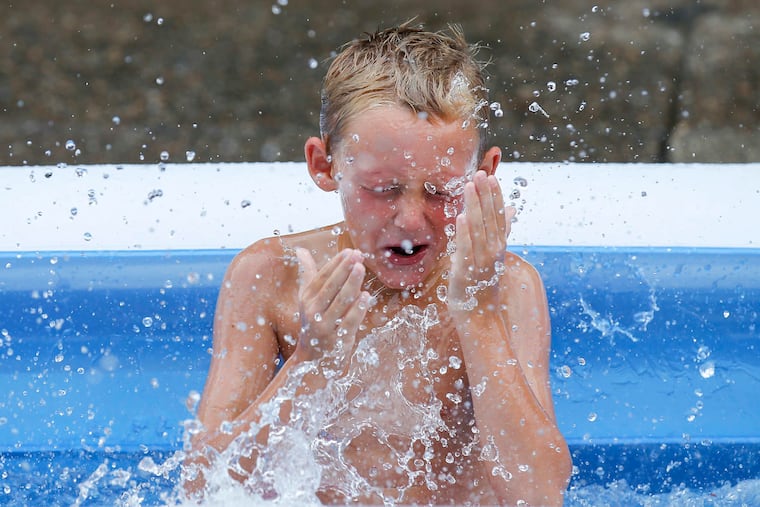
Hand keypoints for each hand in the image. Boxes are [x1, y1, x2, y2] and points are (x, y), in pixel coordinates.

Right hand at [295, 247, 370, 370]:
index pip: (322, 277)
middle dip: (344, 270)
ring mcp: (324, 326)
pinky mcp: (337, 340)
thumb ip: (307, 273)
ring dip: (351, 285)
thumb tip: (300, 249)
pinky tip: (366, 296)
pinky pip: (348, 322)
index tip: (349, 251)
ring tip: (361, 269)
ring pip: (339, 303)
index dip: (336, 264)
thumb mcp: (306, 297)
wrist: (311, 359)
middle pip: (330, 287)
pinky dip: (357, 309)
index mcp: (307, 299)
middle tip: (357, 255)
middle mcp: (313, 312)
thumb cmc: (313, 321)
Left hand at [448, 171, 514, 314]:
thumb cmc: (483, 284)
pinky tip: (462, 217)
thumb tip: (511, 209)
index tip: (491, 177)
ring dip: (475, 206)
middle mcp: (493, 251)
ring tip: (470, 186)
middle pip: (490, 218)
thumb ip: (501, 230)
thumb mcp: (494, 254)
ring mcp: (481, 261)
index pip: (498, 216)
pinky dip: (465, 233)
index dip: (495, 196)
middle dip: (485, 195)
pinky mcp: (466, 272)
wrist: (480, 316)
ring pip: (479, 229)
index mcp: (498, 245)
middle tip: (481, 173)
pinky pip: (466, 249)